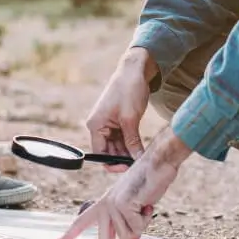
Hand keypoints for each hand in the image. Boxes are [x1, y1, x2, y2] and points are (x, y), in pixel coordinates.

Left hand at [50, 127, 190, 238]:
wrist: (158, 163)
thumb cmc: (148, 184)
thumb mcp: (135, 209)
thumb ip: (127, 225)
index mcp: (103, 204)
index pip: (80, 223)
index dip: (67, 238)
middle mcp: (104, 204)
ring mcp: (112, 204)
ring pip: (126, 237)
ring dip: (141, 226)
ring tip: (145, 206)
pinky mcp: (123, 204)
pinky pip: (137, 229)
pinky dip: (147, 220)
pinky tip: (148, 203)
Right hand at [85, 48, 155, 172]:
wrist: (135, 70)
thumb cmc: (128, 90)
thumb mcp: (130, 119)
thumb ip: (132, 141)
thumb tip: (136, 160)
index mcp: (96, 125)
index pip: (100, 153)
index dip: (113, 164)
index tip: (128, 168)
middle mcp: (99, 126)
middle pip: (109, 151)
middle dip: (123, 159)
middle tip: (139, 164)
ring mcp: (109, 124)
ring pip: (117, 146)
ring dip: (128, 152)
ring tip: (142, 157)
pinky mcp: (119, 121)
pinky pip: (123, 139)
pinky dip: (132, 144)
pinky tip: (142, 149)